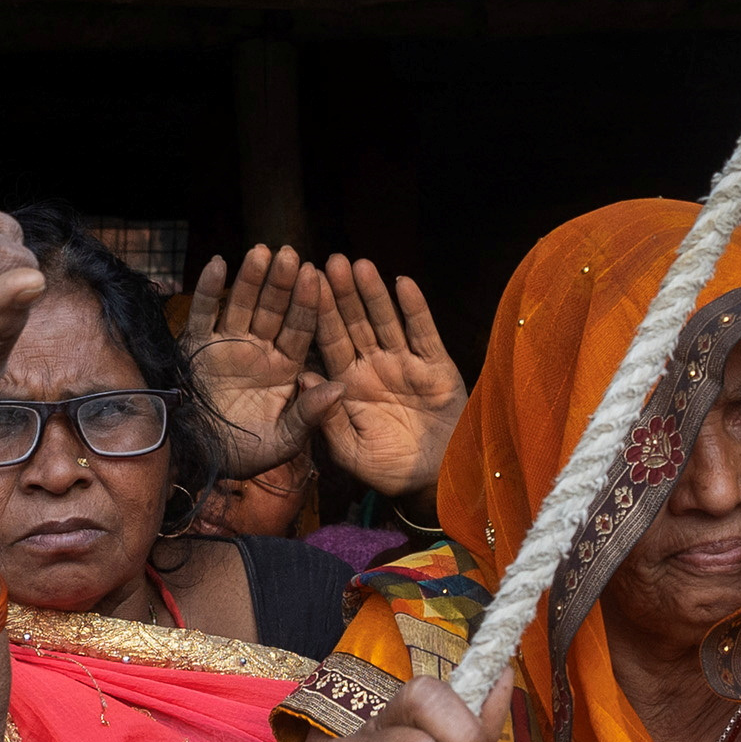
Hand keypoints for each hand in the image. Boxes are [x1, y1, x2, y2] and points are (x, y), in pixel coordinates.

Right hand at [183, 246, 320, 476]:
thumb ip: (310, 415)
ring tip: (261, 252)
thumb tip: (339, 388)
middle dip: (282, 283)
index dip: (308, 304)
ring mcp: (227, 344)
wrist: (198, 460)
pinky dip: (208, 289)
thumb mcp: (284, 441)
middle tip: (291, 253)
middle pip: (273, 309)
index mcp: (285, 367)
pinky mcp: (196, 344)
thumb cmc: (245, 453)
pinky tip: (219, 263)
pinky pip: (203, 312)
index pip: (301, 329)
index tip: (317, 277)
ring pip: (241, 304)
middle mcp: (259, 350)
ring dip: (250, 278)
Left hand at [303, 258, 462, 502]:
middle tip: (329, 260)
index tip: (304, 284)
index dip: (318, 313)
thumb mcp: (350, 451)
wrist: (438, 481)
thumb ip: (326, 417)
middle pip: (355, 323)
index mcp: (349, 385)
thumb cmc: (390, 470)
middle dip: (342, 294)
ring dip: (373, 293)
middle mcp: (374, 367)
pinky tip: (403, 282)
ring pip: (386, 321)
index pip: (329, 341)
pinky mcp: (436, 366)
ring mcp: (405, 364)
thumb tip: (302, 375)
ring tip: (360, 264)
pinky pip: (423, 332)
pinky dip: (414, 308)